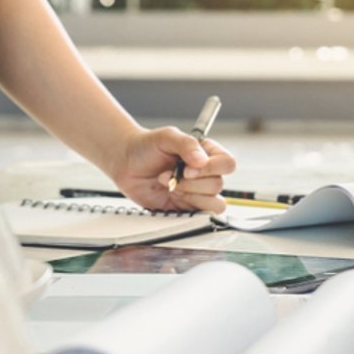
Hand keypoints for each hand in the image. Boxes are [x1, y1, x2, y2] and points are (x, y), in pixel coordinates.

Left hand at [105, 127, 235, 212]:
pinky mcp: (187, 208)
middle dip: (190, 183)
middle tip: (167, 175)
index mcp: (207, 154)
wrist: (126, 163)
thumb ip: (187, 144)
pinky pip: (200, 216)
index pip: (228, 163)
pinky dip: (186, 208)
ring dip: (189, 196)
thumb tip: (202, 161)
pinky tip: (170, 197)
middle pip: (218, 185)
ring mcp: (197, 193)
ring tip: (169, 186)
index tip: (188, 168)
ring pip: (214, 203)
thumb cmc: (147, 146)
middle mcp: (206, 174)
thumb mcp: (167, 136)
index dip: (211, 168)